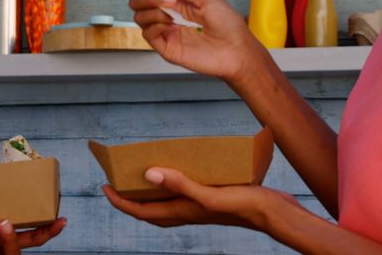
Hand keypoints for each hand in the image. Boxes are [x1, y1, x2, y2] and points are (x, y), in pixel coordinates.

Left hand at [102, 167, 304, 236]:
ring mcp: (200, 206)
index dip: (121, 202)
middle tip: (116, 182)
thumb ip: (181, 184)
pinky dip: (175, 182)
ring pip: (167, 202)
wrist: (276, 213)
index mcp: (183, 212)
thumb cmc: (245, 205)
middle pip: (151, 209)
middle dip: (131, 199)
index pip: (142, 211)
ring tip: (141, 174)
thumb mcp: (210, 194)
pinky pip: (185, 192)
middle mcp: (188, 211)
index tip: (105, 188)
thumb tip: (149, 174)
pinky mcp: (213, 198)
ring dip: (152, 192)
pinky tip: (181, 167)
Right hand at [129, 0, 264, 81]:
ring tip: (170, 10)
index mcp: (178, 4)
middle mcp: (169, 17)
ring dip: (151, 9)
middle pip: (139, 4)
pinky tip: (170, 23)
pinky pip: (148, 33)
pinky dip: (155, 24)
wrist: (237, 49)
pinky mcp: (167, 48)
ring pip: (140, 17)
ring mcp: (167, 33)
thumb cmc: (228, 25)